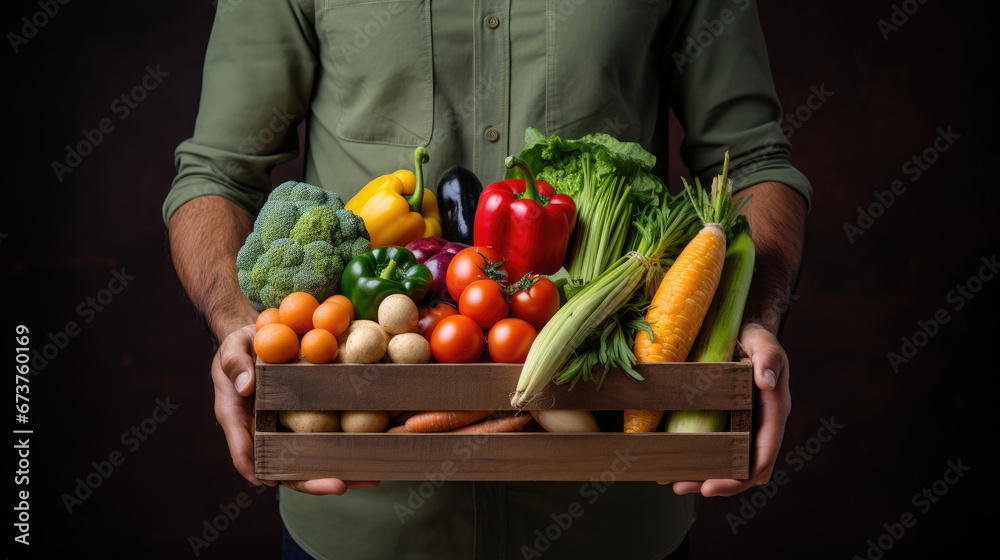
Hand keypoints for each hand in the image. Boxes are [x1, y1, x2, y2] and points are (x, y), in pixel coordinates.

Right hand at [212, 324, 379, 494]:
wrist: (263, 338)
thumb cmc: (242, 347)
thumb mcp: (233, 349)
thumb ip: (235, 364)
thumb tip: (246, 386)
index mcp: (240, 420)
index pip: (243, 449)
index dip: (254, 467)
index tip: (267, 480)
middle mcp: (265, 433)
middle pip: (284, 467)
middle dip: (311, 482)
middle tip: (338, 486)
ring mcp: (288, 431)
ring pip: (310, 462)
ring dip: (339, 474)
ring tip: (369, 481)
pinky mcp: (310, 421)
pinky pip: (327, 441)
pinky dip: (348, 452)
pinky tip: (374, 460)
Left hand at [664, 323, 790, 495]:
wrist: (744, 332)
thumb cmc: (755, 337)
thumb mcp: (763, 342)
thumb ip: (768, 358)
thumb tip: (767, 382)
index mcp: (775, 413)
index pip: (762, 456)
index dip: (740, 477)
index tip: (712, 486)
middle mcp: (761, 426)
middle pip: (744, 469)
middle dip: (716, 484)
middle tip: (680, 487)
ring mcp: (746, 427)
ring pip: (729, 464)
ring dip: (703, 477)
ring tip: (673, 483)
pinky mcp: (730, 422)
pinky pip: (718, 448)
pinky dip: (699, 459)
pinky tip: (674, 463)